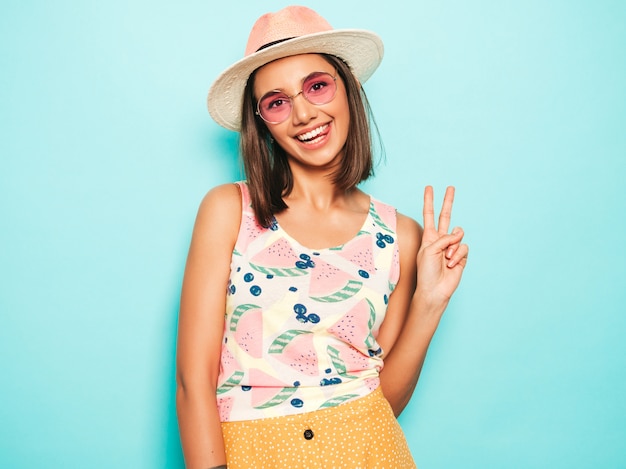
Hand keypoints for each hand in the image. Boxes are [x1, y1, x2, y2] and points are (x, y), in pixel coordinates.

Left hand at [416, 186, 467, 304]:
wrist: (435, 289)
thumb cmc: (426, 272)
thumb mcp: (429, 250)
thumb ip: (443, 238)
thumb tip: (458, 234)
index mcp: (429, 237)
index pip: (429, 215)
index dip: (429, 201)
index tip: (429, 188)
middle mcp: (441, 239)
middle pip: (446, 216)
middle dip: (448, 201)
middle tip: (450, 187)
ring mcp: (452, 247)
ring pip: (458, 235)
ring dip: (452, 248)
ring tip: (445, 259)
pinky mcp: (461, 256)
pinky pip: (463, 247)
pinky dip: (457, 256)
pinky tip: (451, 264)